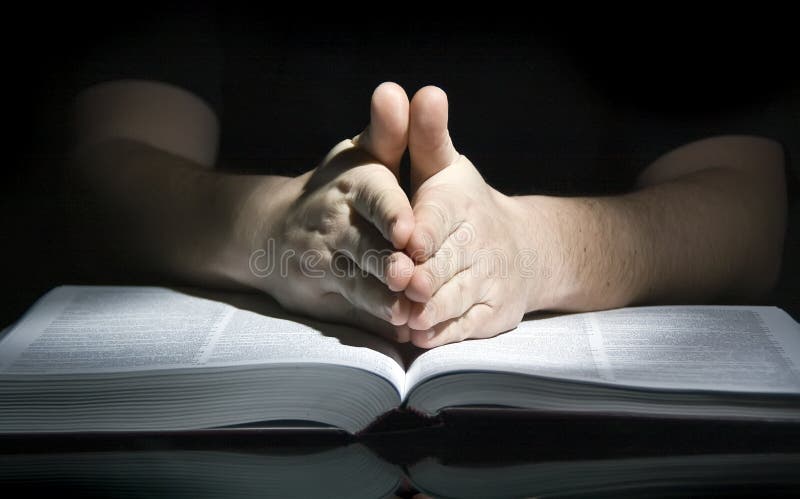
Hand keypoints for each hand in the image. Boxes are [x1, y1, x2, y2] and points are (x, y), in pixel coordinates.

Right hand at [243, 83, 415, 337]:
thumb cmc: (337, 187)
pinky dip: (374, 317)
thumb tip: (396, 90)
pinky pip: (352, 306)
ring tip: (407, 308)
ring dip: (381, 295)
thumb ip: (389, 132)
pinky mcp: (325, 291)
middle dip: (386, 260)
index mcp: (352, 183)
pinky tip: (399, 327)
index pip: (373, 194)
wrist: (273, 230)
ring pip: (357, 279)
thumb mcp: (361, 153)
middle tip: (410, 274)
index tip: (408, 229)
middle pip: (364, 243)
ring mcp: (327, 259)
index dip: (390, 212)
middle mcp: (336, 221)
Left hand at [403, 87, 551, 347]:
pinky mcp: (493, 314)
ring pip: (456, 298)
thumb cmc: (465, 205)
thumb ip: (424, 137)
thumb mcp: (445, 167)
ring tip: (402, 316)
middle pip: (447, 262)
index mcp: (462, 205)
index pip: (441, 217)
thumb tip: (424, 90)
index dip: (424, 229)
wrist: (523, 250)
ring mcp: (489, 282)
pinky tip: (418, 337)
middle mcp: (479, 244)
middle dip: (423, 274)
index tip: (408, 239)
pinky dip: (444, 333)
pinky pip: (467, 326)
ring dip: (430, 309)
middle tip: (399, 284)